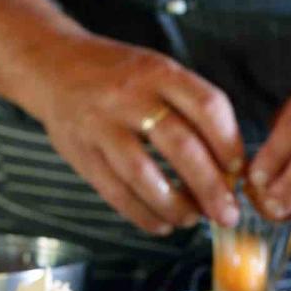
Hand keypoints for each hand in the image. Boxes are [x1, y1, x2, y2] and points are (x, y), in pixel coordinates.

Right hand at [23, 34, 242, 233]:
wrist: (52, 66)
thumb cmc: (119, 76)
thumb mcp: (157, 72)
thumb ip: (191, 109)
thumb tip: (229, 167)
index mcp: (158, 72)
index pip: (207, 106)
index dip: (229, 143)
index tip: (238, 171)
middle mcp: (130, 97)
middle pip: (180, 145)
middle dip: (210, 187)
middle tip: (227, 214)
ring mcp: (101, 126)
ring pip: (144, 175)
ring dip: (175, 205)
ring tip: (192, 220)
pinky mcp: (81, 152)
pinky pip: (115, 191)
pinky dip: (142, 214)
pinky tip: (161, 224)